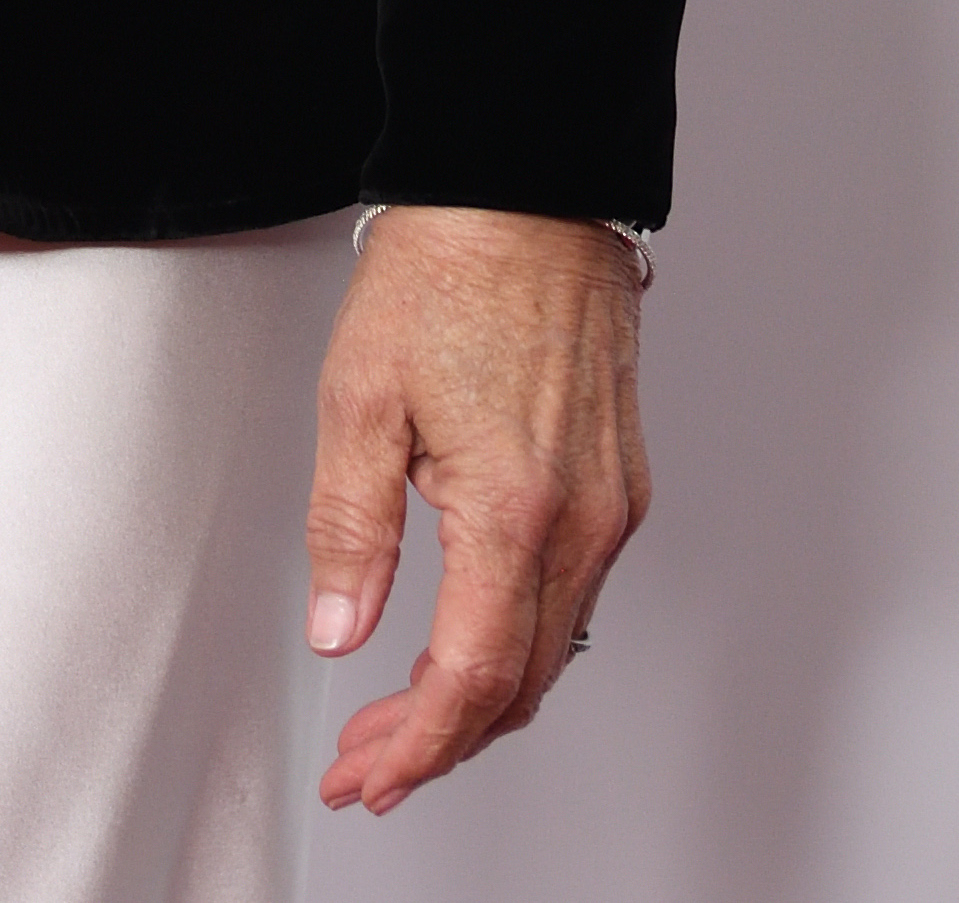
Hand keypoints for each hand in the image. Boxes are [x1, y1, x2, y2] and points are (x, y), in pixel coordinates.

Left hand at [306, 204, 648, 817]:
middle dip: (441, 741)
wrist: (527, 185)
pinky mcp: (617, 481)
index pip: (471, 678)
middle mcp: (583, 519)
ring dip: (480, 697)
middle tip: (371, 762)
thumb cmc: (448, 266)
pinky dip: (518, 639)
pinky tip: (467, 638)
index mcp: (515, 508)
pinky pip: (572, 594)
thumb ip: (350, 527)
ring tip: (403, 716)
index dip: (416, 745)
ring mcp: (611, 503)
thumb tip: (341, 630)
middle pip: (520, 682)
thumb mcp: (360, 394)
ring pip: (551, 646)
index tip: (368, 774)